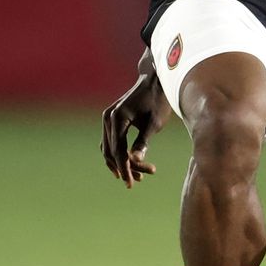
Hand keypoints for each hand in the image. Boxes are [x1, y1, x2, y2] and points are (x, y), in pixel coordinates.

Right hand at [101, 56, 167, 187]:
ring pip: (108, 147)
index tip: (130, 183)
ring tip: (136, 175)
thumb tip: (135, 160)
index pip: (118, 150)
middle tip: (138, 180)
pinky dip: (117, 153)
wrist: (155, 82)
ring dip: (119, 162)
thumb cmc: (158, 102)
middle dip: (124, 167)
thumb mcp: (154, 123)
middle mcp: (108, 118)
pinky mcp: (111, 119)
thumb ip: (143, 141)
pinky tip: (128, 163)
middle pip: (111, 151)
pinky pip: (110, 141)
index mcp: (118, 118)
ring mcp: (107, 118)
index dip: (124, 168)